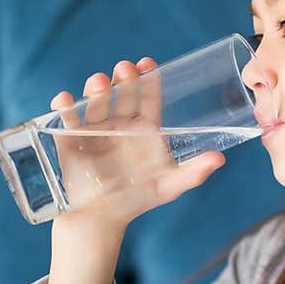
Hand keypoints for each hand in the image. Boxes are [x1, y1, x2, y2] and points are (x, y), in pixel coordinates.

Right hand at [48, 56, 224, 230]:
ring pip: (95, 102)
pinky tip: (66, 99)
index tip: (148, 63)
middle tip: (125, 69)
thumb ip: (193, 173)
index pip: (148, 98)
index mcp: (143, 129)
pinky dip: (65, 107)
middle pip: (122, 94)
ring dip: (97, 89)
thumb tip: (219, 159)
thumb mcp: (167, 187)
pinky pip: (66, 119)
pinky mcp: (70, 139)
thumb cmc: (136, 201)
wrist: (100, 219)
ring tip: (99, 83)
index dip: (148, 80)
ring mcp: (94, 129)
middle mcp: (119, 124)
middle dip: (124, 79)